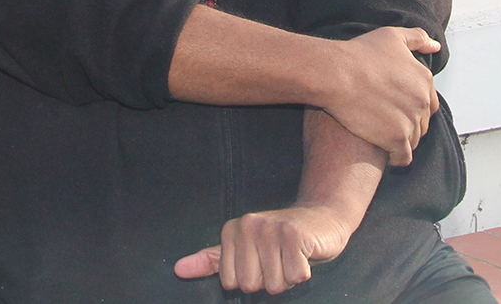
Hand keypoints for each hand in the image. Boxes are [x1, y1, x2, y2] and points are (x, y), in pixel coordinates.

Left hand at [174, 204, 355, 294]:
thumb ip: (212, 260)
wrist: (322, 217)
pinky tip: (304, 254)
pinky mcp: (294, 235)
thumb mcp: (243, 247)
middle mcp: (247, 225)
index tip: (264, 261)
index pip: (231, 283)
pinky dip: (304, 272)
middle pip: (251, 284)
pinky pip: (295, 276)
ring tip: (292, 256)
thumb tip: (178, 270)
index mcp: (231, 231)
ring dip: (288, 277)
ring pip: (274, 284)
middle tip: (280, 259)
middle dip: (270, 280)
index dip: (252, 279)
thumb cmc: (283, 239)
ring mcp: (271, 228)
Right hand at [319, 26, 440, 165]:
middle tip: (385, 123)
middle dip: (407, 125)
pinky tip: (383, 153)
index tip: (394, 107)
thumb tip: (435, 46)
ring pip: (413, 141)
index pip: (428, 103)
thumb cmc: (358, 54)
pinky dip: (396, 158)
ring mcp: (411, 121)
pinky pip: (404, 157)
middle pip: (422, 123)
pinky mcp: (396, 139)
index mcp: (424, 79)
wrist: (336, 74)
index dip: (411, 106)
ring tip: (381, 137)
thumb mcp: (391, 36)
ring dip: (401, 141)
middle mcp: (422, 100)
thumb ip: (417, 38)